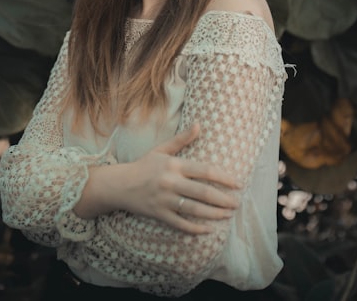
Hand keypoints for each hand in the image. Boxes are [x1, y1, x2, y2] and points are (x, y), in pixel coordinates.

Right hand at [116, 123, 240, 233]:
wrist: (119, 185)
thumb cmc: (143, 166)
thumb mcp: (161, 150)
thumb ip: (181, 140)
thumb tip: (198, 125)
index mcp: (174, 165)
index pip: (205, 171)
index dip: (224, 178)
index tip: (237, 184)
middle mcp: (170, 182)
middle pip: (203, 192)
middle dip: (223, 199)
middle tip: (236, 203)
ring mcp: (164, 200)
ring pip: (195, 210)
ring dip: (214, 214)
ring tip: (228, 215)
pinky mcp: (159, 214)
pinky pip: (180, 224)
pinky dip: (195, 229)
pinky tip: (208, 230)